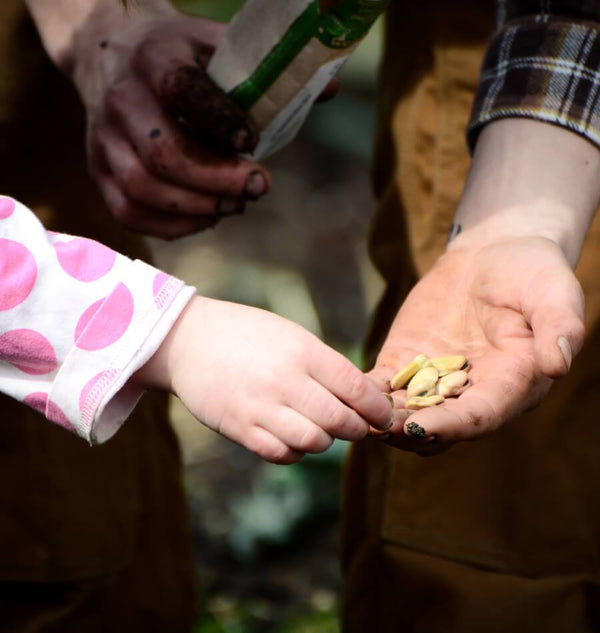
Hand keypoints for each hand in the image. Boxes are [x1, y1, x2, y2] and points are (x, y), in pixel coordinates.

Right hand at [68, 2, 270, 237]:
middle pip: (164, 156)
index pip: (182, 91)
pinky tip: (206, 217)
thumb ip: (265, 69)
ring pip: (143, 190)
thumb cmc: (178, 57)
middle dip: (218, 181)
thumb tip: (329, 91)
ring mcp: (102, 140)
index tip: (253, 141)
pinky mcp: (98, 172)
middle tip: (258, 186)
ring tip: (236, 205)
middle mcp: (120, 99)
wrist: (109, 55)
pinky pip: (129, 213)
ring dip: (198, 208)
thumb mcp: (215, 44)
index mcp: (153, 57)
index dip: (222, 122)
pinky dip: (173, 227)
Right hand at [136, 296, 393, 463]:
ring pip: (313, 442)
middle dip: (357, 429)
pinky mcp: (240, 428)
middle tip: (358, 427)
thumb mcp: (291, 336)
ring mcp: (260, 406)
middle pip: (338, 421)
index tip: (383, 416)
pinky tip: (293, 439)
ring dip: (324, 441)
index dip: (376, 408)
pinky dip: (295, 452)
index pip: (355, 387)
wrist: (188, 340)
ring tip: (321, 430)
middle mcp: (284, 380)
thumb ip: (324, 365)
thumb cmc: (247, 335)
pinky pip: (281, 454)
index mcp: (302, 351)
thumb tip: (361, 396)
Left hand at [369, 237, 584, 453]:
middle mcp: (473, 391)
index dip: (449, 425)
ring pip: (407, 411)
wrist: (494, 255)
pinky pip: (385, 384)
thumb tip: (558, 365)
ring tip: (352, 415)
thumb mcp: (552, 292)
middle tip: (376, 430)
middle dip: (406, 431)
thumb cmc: (531, 272)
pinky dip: (366, 391)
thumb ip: (559, 327)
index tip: (418, 429)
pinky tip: (342, 391)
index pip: (480, 416)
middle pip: (438, 424)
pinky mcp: (409, 362)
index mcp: (511, 384)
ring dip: (381, 418)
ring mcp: (437, 379)